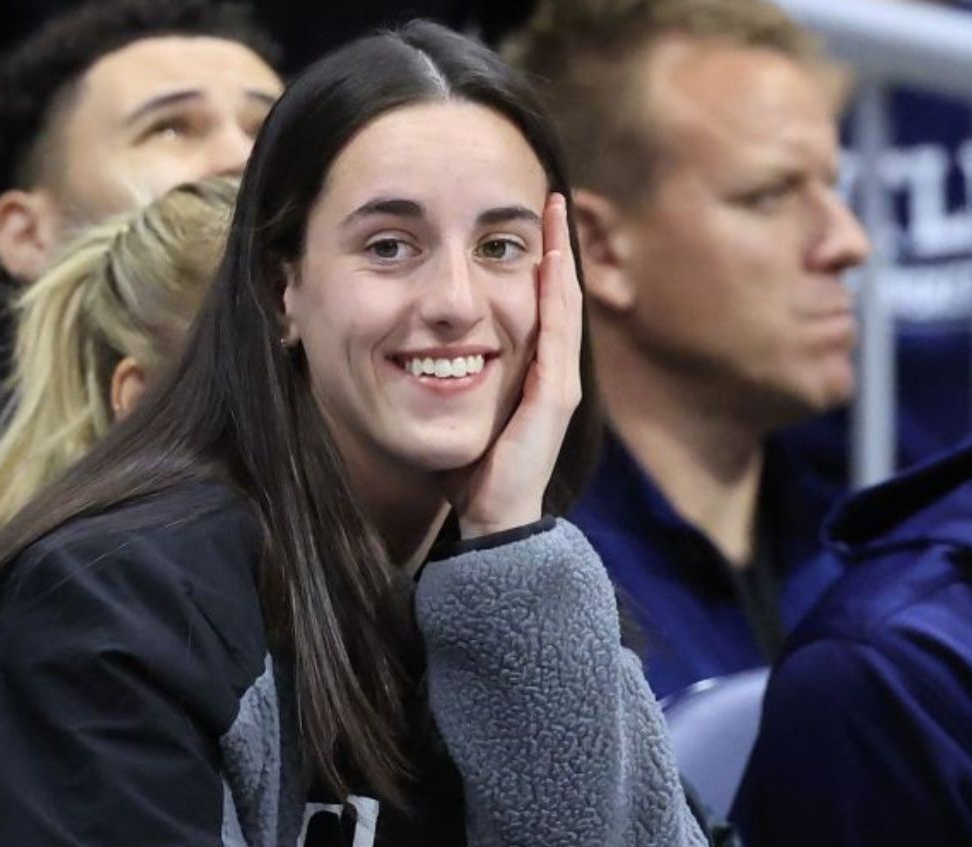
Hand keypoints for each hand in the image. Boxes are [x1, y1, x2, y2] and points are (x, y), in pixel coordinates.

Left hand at [440, 192, 582, 537]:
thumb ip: (441, 381)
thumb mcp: (450, 412)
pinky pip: (557, 334)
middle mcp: (551, 374)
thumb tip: (410, 355)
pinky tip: (551, 261)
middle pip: (557, 296)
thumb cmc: (467, 474)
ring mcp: (557, 384)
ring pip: (562, 306)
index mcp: (529, 375)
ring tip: (554, 213)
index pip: (537, 306)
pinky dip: (556, 295)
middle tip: (550, 198)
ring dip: (559, 256)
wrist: (491, 522)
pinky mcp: (553, 398)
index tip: (525, 221)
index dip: (534, 262)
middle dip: (554, 246)